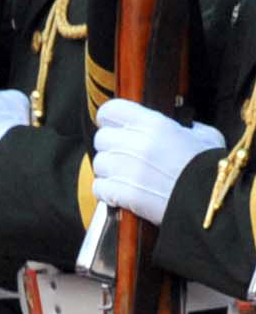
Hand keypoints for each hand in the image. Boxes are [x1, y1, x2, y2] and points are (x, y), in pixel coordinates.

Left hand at [91, 99, 224, 226]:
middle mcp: (136, 143)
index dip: (110, 119)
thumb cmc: (211, 169)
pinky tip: (123, 194)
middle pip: (101, 138)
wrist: (214, 202)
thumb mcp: (204, 136)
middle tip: (126, 157)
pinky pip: (99, 187)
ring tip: (128, 178)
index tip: (116, 128)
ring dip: (109, 171)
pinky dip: (108, 192)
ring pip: (99, 164)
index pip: (110, 110)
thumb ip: (181, 127)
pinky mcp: (123, 193)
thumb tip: (173, 127)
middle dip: (111, 148)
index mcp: (154, 124)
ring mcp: (127, 169)